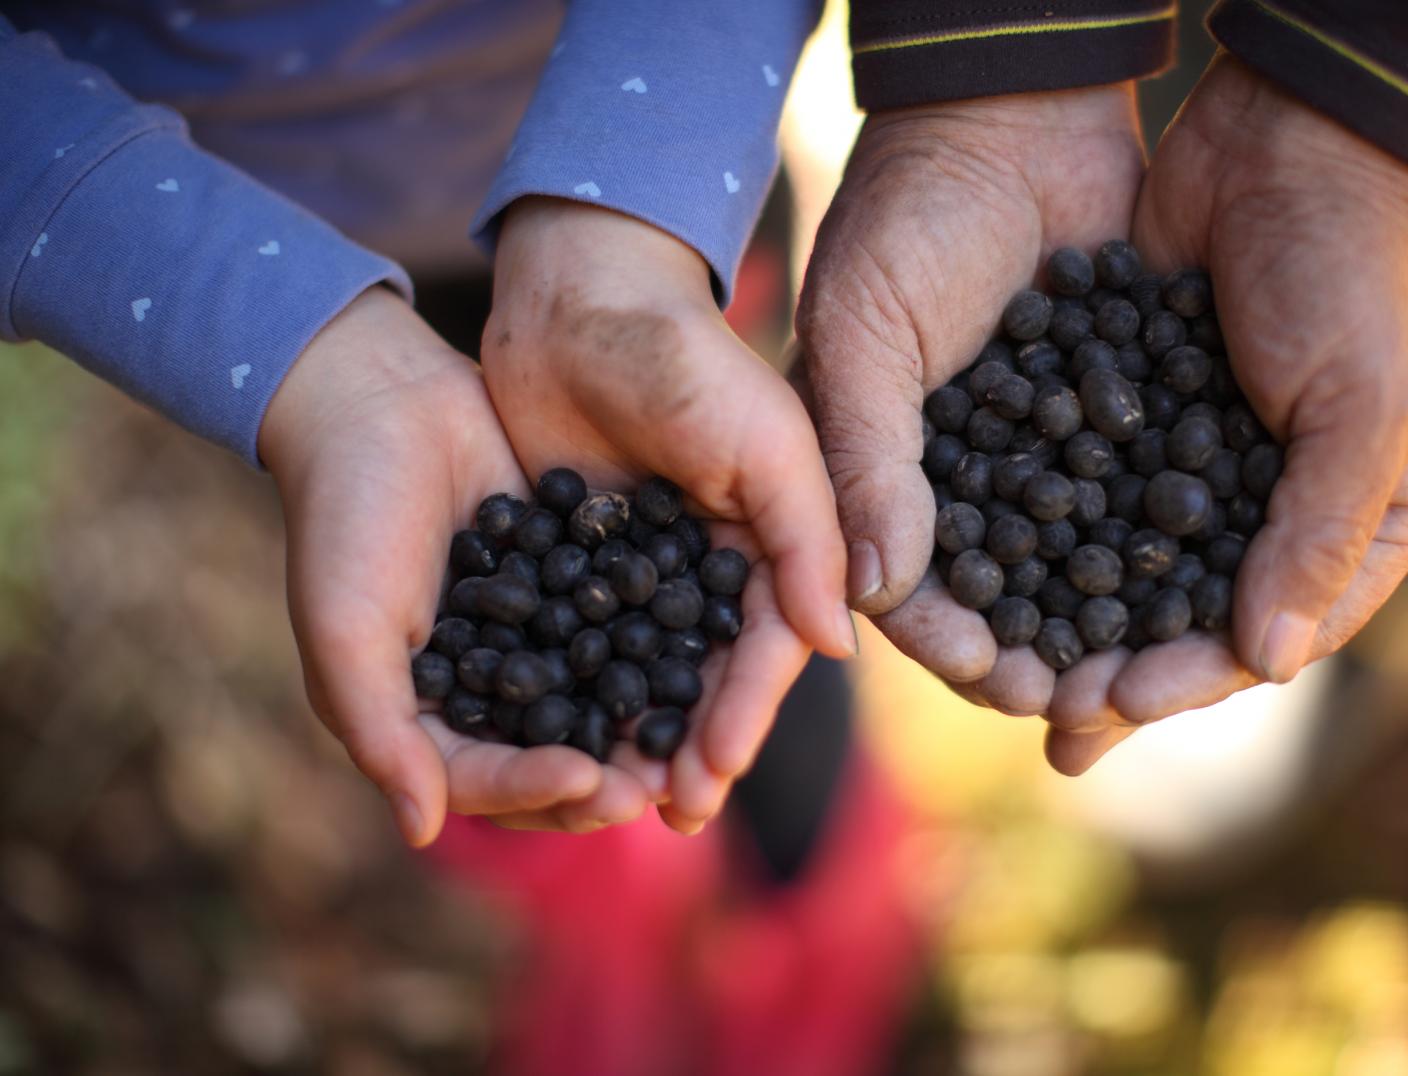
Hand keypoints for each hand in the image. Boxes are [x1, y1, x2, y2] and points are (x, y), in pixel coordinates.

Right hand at [262, 288, 643, 845]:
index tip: (593, 784)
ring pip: (595, 699)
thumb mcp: (347, 626)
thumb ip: (383, 730)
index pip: (485, 778)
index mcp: (424, 713)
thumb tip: (424, 831)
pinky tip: (702, 654)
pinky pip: (619, 628)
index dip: (537, 788)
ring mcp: (534, 635)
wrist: (383, 399)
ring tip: (695, 737)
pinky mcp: (573, 582)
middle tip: (665, 784)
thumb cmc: (346, 518)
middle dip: (607, 775)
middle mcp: (485, 686)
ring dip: (641, 724)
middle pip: (552, 754)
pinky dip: (655, 646)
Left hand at [481, 198, 855, 833]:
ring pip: (646, 673)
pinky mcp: (577, 558)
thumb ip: (807, 536)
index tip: (712, 774)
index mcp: (771, 543)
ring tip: (615, 800)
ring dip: (638, 737)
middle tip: (670, 813)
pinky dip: (573, 693)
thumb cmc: (686, 357)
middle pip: (709, 677)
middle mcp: (714, 565)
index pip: (767, 649)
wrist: (580, 298)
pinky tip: (555, 741)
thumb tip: (838, 646)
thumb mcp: (766, 440)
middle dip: (694, 747)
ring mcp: (644, 567)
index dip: (744, 715)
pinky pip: (581, 640)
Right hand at [796, 86, 1145, 712]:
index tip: (1004, 683)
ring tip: (1152, 675)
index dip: (955, 643)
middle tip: (1089, 707)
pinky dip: (1163, 551)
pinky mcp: (1118, 419)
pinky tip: (1203, 591)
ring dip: (1109, 627)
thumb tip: (872, 598)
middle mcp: (969, 482)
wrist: (1012, 119)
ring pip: (1076, 569)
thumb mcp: (863, 335)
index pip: (915, 590)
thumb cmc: (910, 220)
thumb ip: (866, 461)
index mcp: (889, 476)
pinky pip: (1136, 503)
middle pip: (1004, 600)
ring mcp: (1046, 456)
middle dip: (1042, 659)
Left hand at [1045, 56, 1407, 772]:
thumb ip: (1317, 530)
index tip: (1111, 707)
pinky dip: (1041, 540)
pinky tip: (985, 579)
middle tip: (1047, 722)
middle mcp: (1277, 507)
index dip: (1189, 676)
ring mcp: (1201, 466)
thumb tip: (1266, 664)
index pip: (1270, 630)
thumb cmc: (1356, 270)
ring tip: (1005, 675)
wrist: (1285, 139)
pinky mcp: (1134, 421)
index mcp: (1362, 522)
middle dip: (1118, 673)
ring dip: (1070, 625)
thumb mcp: (1368, 405)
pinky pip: (1085, 499)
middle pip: (1190, 621)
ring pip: (1128, 574)